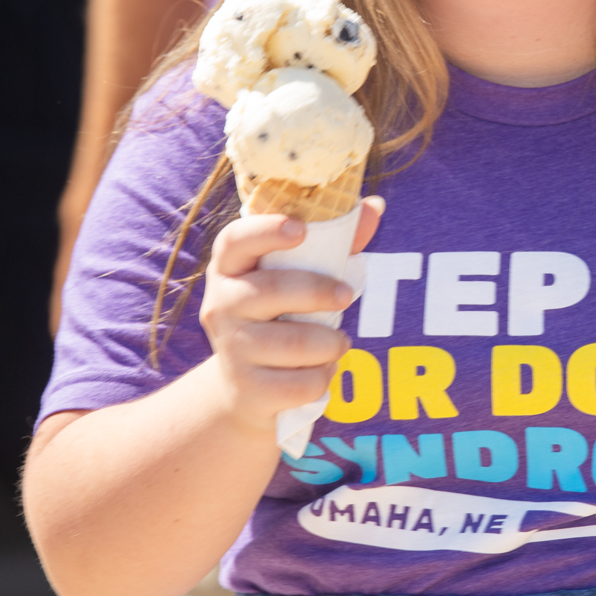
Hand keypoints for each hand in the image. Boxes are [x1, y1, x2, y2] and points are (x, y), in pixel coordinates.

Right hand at [195, 197, 383, 436]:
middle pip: (271, 291)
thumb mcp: (300, 277)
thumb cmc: (281, 316)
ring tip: (339, 342)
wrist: (245, 388)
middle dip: (319, 292)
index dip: (266, 231)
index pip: (235, 240)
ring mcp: (230, 349)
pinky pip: (298, 384)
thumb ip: (336, 242)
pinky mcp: (247, 389)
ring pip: (292, 342)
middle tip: (347, 296)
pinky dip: (322, 378)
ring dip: (329, 343)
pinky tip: (320, 371)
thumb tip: (374, 207)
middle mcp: (220, 305)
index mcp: (230, 268)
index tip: (301, 229)